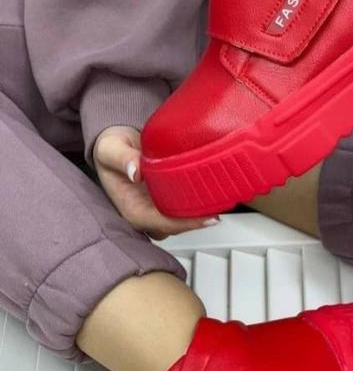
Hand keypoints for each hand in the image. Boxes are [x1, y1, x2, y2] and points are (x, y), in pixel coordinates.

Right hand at [93, 125, 217, 239]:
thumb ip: (121, 158)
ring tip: (222, 199)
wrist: (117, 144)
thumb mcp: (110, 148)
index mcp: (132, 210)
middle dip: (198, 219)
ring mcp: (159, 209)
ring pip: (184, 219)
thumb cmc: (112, 148)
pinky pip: (187, 207)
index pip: (161, 224)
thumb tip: (135, 171)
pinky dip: (201, 202)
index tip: (206, 217)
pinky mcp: (168, 200)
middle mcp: (147, 214)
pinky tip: (216, 194)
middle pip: (177, 226)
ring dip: (202, 212)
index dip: (185, 223)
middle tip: (221, 205)